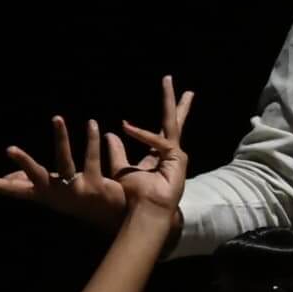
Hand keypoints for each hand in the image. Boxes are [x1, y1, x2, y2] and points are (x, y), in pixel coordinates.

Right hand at [0, 117, 146, 224]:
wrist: (111, 219)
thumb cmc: (76, 202)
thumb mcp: (51, 193)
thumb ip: (31, 182)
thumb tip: (9, 176)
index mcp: (44, 194)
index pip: (14, 190)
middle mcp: (56, 193)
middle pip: (36, 175)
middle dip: (24, 162)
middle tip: (9, 148)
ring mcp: (75, 189)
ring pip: (65, 160)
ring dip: (61, 139)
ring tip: (56, 118)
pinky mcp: (95, 185)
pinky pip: (91, 157)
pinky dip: (91, 139)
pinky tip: (91, 124)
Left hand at [112, 76, 196, 215]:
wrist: (146, 211)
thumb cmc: (135, 196)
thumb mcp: (120, 169)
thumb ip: (116, 152)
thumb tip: (109, 134)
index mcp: (159, 156)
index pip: (161, 132)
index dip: (160, 119)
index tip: (151, 112)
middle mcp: (171, 153)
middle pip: (175, 123)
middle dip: (178, 104)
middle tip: (183, 87)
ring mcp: (176, 155)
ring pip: (172, 122)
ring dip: (169, 100)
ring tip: (166, 80)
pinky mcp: (177, 158)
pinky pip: (159, 141)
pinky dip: (141, 134)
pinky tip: (126, 127)